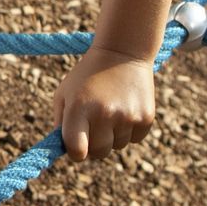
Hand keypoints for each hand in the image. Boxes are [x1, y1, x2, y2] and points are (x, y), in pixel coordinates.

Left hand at [52, 47, 156, 161]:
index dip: (75, 152)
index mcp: (79, 109)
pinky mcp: (146, 117)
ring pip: (117, 146)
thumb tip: (64, 152)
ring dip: (112, 135)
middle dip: (93, 144)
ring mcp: (127, 116)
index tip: (77, 146)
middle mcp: (104, 114)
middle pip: (98, 153)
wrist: (122, 53)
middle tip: (93, 125)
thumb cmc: (86, 77)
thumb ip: (60, 124)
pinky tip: (125, 108)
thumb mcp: (65, 94)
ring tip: (110, 109)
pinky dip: (129, 130)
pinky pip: (134, 139)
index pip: (77, 151)